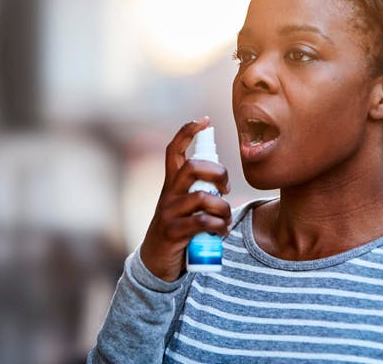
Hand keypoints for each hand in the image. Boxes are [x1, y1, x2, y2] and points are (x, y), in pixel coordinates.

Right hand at [139, 117, 231, 281]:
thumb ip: (199, 194)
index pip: (175, 150)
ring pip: (202, 198)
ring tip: (225, 221)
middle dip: (217, 172)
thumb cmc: (178, 231)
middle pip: (193, 167)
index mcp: (172, 185)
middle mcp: (169, 194)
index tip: (204, 120)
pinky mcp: (173, 232)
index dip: (188, 132)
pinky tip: (219, 232)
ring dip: (223, 209)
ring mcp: (169, 213)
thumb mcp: (185, 207)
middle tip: (226, 188)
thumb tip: (224, 184)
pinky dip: (217, 227)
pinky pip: (201, 222)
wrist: (156, 262)